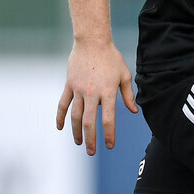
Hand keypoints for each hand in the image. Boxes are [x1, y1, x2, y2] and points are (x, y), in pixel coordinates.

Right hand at [56, 39, 138, 153]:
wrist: (92, 41)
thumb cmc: (111, 58)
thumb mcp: (124, 75)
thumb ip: (128, 95)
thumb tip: (134, 111)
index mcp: (107, 92)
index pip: (108, 119)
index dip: (109, 134)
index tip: (109, 145)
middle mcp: (92, 93)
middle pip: (89, 122)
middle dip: (91, 139)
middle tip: (91, 152)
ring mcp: (78, 90)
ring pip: (75, 116)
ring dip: (76, 131)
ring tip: (79, 143)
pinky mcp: (69, 85)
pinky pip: (63, 104)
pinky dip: (60, 116)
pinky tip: (60, 127)